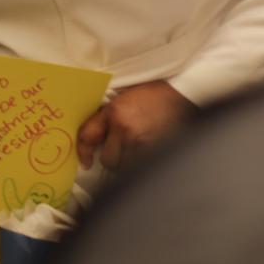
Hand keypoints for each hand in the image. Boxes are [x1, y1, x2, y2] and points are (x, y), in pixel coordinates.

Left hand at [77, 80, 197, 170]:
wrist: (180, 95)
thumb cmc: (149, 96)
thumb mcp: (120, 101)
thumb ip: (104, 119)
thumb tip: (91, 141)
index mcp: (114, 112)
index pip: (88, 136)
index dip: (83, 152)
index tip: (85, 161)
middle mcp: (126, 129)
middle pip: (108, 161)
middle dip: (111, 159)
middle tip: (118, 153)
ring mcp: (143, 142)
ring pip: (125, 168)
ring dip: (127, 165)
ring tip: (134, 153)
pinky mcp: (159, 151)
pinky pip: (143, 168)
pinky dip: (142, 166)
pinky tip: (146, 155)